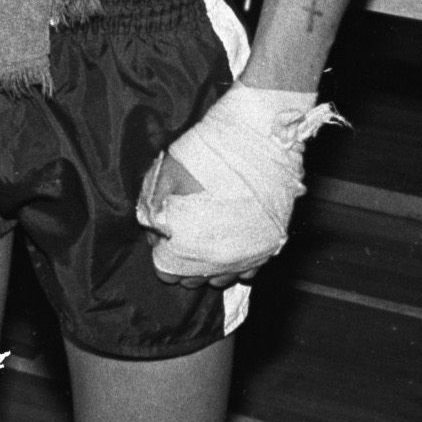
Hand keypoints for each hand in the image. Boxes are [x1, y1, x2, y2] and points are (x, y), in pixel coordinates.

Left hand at [137, 151, 253, 289]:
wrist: (253, 142)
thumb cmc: (203, 157)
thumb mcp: (164, 177)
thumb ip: (152, 209)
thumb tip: (153, 234)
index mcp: (188, 243)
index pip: (168, 273)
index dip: (163, 261)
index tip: (164, 248)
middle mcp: (218, 257)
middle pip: (197, 279)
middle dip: (186, 266)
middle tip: (183, 247)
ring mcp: (246, 254)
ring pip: (225, 278)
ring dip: (213, 269)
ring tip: (206, 250)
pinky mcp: (269, 245)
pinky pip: (252, 269)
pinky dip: (240, 265)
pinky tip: (232, 250)